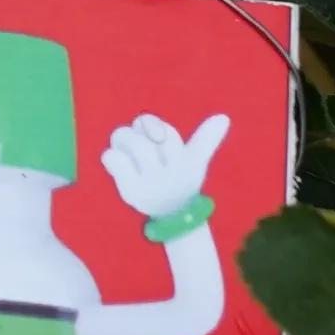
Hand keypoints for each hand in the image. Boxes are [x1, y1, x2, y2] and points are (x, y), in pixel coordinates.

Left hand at [105, 112, 229, 216]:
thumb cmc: (181, 179)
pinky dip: (111, 156)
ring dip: (122, 138)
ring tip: (122, 144)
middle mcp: (171, 173)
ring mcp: (150, 183)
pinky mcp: (131, 191)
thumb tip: (224, 117)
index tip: (149, 128)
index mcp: (188, 162)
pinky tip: (114, 162)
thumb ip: (206, 139)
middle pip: (149, 133)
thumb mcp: (196, 161)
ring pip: (132, 142)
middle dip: (137, 128)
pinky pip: (114, 160)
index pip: (169, 133)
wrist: (171, 216)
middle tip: (133, 134)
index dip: (153, 124)